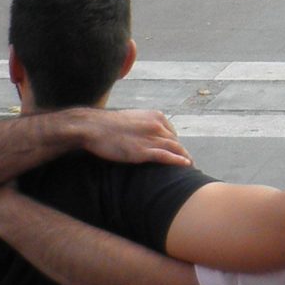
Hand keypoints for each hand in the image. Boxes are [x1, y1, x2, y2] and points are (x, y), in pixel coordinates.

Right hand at [65, 108, 190, 166]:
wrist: (93, 127)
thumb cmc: (108, 125)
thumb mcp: (131, 119)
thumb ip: (143, 124)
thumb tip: (144, 133)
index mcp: (155, 116)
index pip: (172, 132)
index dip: (176, 144)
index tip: (179, 152)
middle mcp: (156, 125)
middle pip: (175, 141)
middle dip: (182, 152)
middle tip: (188, 163)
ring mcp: (151, 138)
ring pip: (175, 149)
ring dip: (185, 158)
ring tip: (190, 168)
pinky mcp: (143, 150)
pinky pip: (166, 156)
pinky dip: (178, 160)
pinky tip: (186, 165)